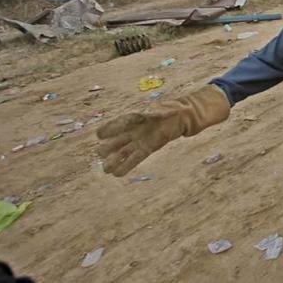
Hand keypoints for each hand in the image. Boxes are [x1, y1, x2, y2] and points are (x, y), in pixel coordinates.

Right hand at [96, 85, 230, 176]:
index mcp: (135, 117)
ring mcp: (139, 140)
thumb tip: (166, 112)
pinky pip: (134, 159)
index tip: (100, 135)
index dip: (109, 129)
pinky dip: (125, 166)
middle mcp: (134, 130)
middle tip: (101, 154)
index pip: (118, 124)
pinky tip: (116, 174)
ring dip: (113, 160)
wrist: (182, 117)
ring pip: (122, 152)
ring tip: (105, 169)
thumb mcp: (168, 109)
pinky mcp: (146, 149)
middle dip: (108, 147)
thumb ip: (162, 113)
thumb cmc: (172, 109)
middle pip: (116, 140)